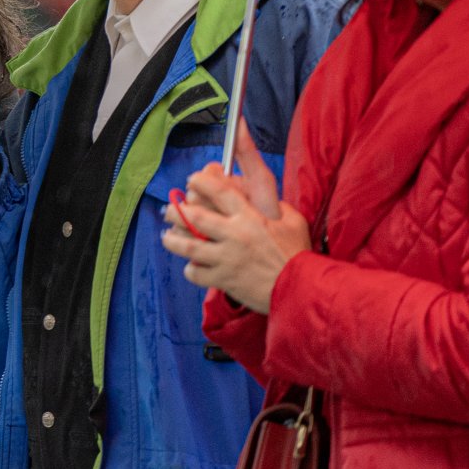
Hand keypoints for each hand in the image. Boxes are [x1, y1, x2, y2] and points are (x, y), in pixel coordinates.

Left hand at [160, 122, 309, 311]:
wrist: (300, 288)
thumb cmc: (297, 253)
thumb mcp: (292, 221)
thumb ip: (274, 205)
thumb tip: (258, 194)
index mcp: (250, 217)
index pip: (219, 191)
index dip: (201, 181)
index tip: (192, 179)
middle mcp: (234, 235)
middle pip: (194, 216)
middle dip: (176, 211)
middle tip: (170, 209)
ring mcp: (227, 258)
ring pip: (188, 246)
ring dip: (172, 240)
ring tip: (168, 236)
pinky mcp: (224, 280)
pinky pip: (196, 273)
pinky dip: (190, 269)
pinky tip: (191, 265)